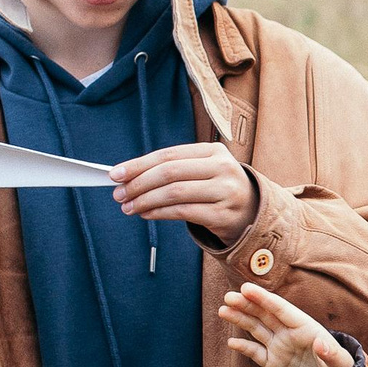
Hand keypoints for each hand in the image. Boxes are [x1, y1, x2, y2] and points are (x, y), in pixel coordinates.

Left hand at [111, 144, 254, 240]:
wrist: (252, 212)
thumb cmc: (217, 188)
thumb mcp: (203, 170)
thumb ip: (172, 169)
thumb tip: (127, 175)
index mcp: (214, 151)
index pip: (169, 155)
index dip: (139, 164)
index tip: (116, 174)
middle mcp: (222, 168)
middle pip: (170, 173)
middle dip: (139, 183)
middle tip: (119, 194)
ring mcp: (225, 192)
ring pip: (174, 194)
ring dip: (145, 201)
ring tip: (128, 207)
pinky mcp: (223, 215)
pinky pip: (183, 212)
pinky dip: (159, 213)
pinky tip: (146, 214)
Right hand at [218, 283, 354, 366]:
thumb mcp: (340, 363)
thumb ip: (331, 353)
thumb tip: (321, 343)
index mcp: (305, 327)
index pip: (281, 309)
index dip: (263, 298)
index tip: (246, 288)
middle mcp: (289, 333)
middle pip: (264, 315)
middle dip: (247, 304)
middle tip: (228, 296)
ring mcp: (279, 347)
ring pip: (256, 329)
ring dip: (240, 319)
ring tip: (223, 310)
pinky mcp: (273, 363)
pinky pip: (255, 353)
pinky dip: (243, 347)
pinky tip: (231, 341)